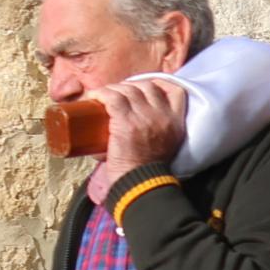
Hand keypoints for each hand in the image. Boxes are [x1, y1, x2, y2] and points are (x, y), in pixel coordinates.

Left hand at [83, 71, 188, 206]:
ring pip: (127, 89)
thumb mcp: (166, 147)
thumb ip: (159, 134)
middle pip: (147, 86)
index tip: (142, 89)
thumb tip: (137, 128)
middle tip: (116, 94)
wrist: (139, 184)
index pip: (175, 91)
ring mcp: (145, 117)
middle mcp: (163, 115)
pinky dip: (101, 93)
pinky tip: (93, 96)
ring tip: (101, 96)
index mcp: (176, 122)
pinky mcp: (126, 121)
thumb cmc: (146, 171)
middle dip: (130, 85)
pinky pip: (113, 98)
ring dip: (112, 89)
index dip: (158, 85)